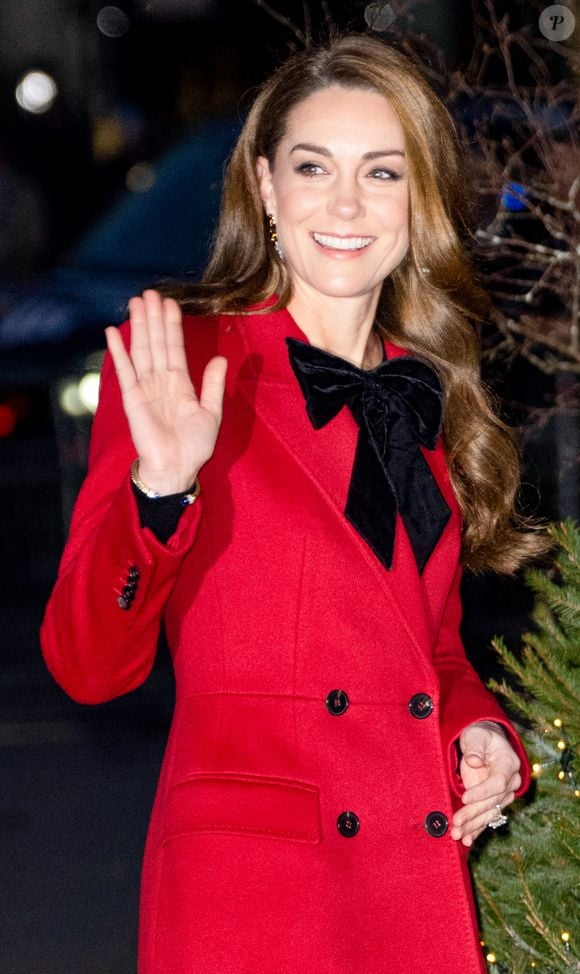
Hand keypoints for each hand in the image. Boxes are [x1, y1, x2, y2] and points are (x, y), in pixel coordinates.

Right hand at [105, 289, 226, 493]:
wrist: (176, 467)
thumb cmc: (194, 446)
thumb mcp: (211, 412)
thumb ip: (212, 384)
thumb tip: (219, 358)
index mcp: (180, 384)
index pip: (175, 347)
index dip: (172, 325)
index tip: (171, 303)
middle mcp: (161, 381)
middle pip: (156, 343)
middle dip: (154, 317)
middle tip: (150, 292)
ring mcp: (145, 388)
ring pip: (142, 350)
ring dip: (139, 326)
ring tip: (136, 302)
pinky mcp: (132, 398)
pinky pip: (124, 371)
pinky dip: (118, 352)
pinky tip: (112, 332)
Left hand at [450, 721, 521, 846]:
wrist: (486, 742)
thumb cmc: (480, 736)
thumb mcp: (476, 736)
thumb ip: (475, 748)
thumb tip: (475, 762)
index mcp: (509, 764)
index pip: (497, 782)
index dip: (482, 791)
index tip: (465, 798)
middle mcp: (510, 782)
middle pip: (492, 802)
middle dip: (473, 813)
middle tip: (456, 822)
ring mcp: (503, 794)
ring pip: (489, 813)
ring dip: (473, 826)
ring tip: (457, 834)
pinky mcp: (494, 802)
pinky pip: (486, 817)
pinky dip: (476, 829)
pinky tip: (467, 840)